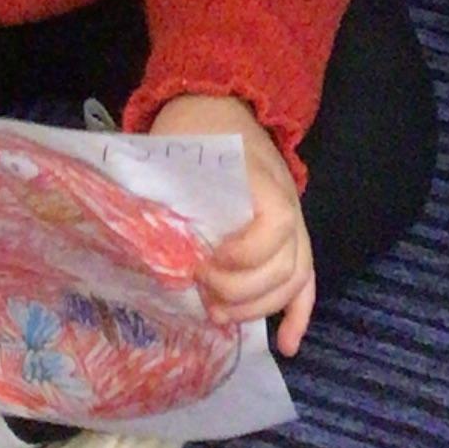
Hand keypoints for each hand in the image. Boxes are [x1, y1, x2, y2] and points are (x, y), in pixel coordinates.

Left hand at [149, 92, 315, 356]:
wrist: (218, 102)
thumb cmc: (192, 131)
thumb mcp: (174, 153)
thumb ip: (164, 197)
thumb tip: (141, 246)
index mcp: (261, 178)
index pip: (276, 226)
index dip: (245, 256)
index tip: (206, 261)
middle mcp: (287, 201)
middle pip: (285, 264)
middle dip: (241, 291)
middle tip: (202, 291)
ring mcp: (294, 218)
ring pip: (296, 277)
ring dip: (260, 307)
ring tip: (220, 314)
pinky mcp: (290, 232)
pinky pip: (307, 276)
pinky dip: (299, 313)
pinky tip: (287, 345)